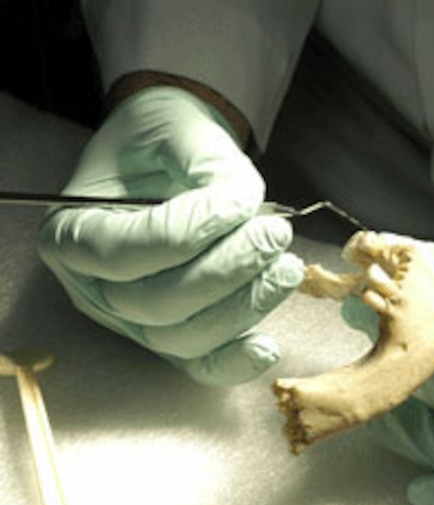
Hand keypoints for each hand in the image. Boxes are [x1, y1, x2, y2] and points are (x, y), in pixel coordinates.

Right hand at [37, 87, 303, 385]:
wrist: (174, 155)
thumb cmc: (166, 140)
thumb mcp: (183, 135)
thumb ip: (213, 173)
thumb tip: (244, 214)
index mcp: (71, 233)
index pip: (122, 252)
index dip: (185, 234)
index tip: (238, 204)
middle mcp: (94, 287)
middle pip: (153, 305)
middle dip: (224, 272)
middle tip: (274, 235)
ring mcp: (131, 320)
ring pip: (182, 338)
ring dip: (243, 307)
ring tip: (286, 266)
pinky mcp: (171, 334)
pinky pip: (198, 363)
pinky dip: (233, 362)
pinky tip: (267, 346)